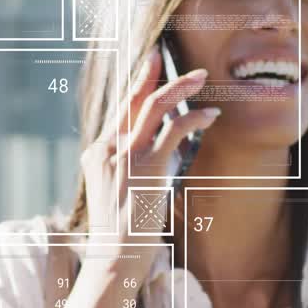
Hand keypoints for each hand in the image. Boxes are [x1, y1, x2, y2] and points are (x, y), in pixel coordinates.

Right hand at [79, 47, 219, 271]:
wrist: (115, 255)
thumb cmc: (120, 231)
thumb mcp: (115, 192)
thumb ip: (127, 166)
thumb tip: (157, 149)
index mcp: (97, 154)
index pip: (119, 112)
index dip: (135, 87)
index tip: (148, 68)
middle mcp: (108, 149)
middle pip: (132, 101)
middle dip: (151, 74)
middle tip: (163, 53)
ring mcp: (126, 156)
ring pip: (154, 107)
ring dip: (179, 87)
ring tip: (200, 75)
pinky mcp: (149, 166)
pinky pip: (175, 130)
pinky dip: (195, 117)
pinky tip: (210, 114)